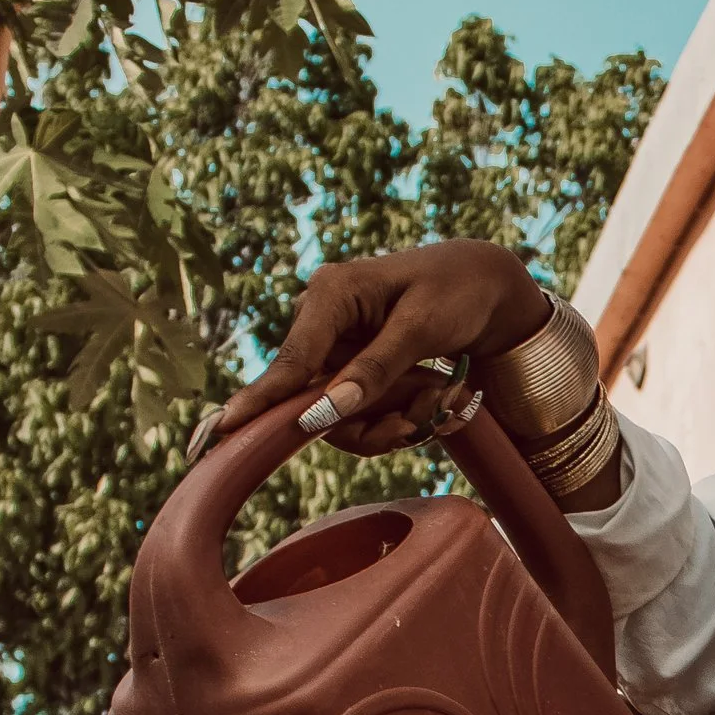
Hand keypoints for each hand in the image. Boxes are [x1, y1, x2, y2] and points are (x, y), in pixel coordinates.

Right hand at [204, 241, 561, 456]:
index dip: (264, 398)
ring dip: (395, 419)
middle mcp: (324, 322)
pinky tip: (433, 398)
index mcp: (331, 294)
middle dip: (373, 419)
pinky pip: (361, 413)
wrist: (490, 288)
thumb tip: (324, 411)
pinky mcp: (354, 369)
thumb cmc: (458, 292)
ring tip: (442, 396)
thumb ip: (376, 369)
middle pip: (318, 400)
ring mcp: (338, 348)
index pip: (293, 359)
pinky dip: (399, 416)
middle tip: (426, 414)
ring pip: (342, 415)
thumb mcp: (423, 327)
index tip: (225, 426)